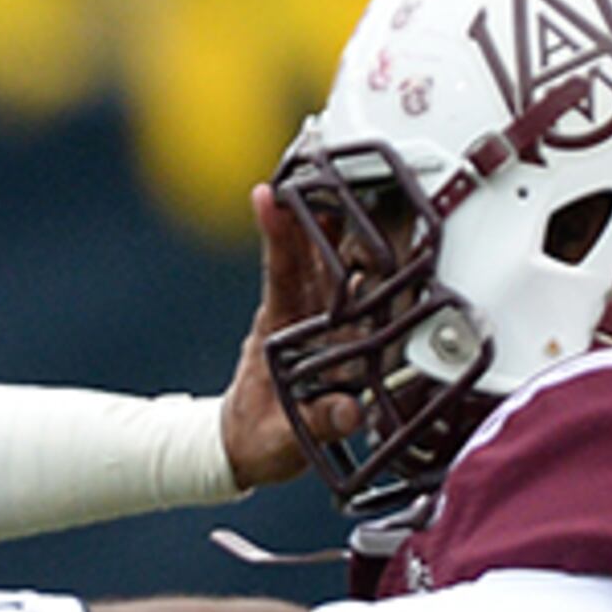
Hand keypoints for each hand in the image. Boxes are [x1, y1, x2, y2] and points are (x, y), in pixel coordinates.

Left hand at [213, 182, 327, 491]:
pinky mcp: (326, 333)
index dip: (279, 237)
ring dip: (336, 222)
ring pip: (326, 262)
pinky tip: (368, 228)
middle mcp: (295, 317)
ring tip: (349, 177)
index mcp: (277, 334)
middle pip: (308, 254)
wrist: (242, 449)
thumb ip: (316, 424)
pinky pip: (341, 288)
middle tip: (322, 162)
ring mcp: (311, 321)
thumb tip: (350, 411)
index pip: (281, 275)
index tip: (268, 194)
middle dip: (314, 208)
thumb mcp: (282, 442)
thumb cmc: (258, 441)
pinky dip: (353, 257)